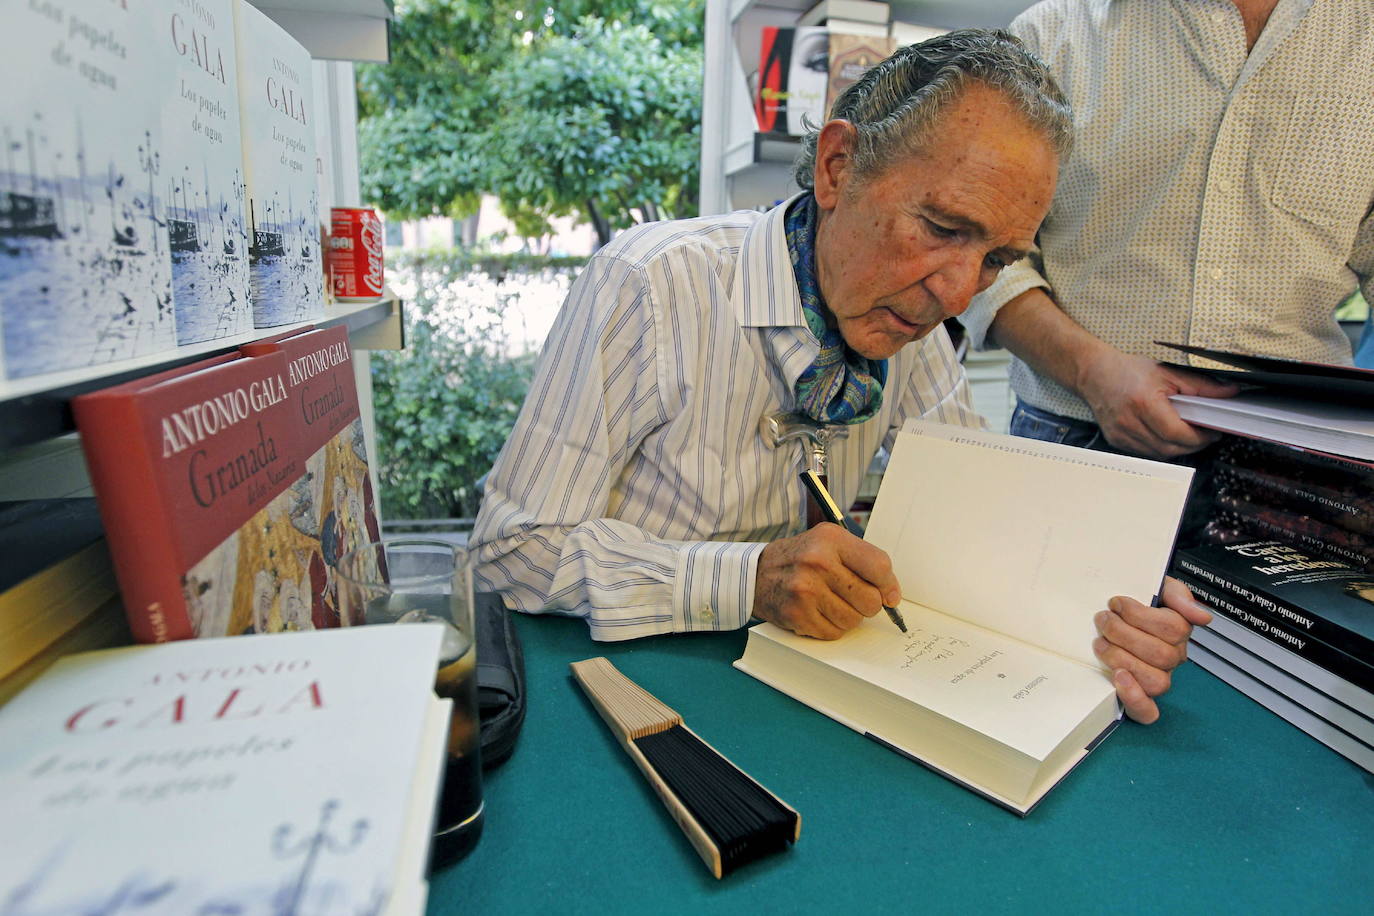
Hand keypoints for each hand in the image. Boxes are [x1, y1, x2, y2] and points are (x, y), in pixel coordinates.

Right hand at [753, 523, 900, 638]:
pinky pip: (834, 632)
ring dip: (848, 616)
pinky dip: (830, 627)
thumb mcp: (829, 542)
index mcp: (831, 540)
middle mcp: (817, 562)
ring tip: (830, 602)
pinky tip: (817, 612)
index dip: (889, 586)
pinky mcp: (797, 614)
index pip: (879, 566)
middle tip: (852, 597)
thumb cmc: (800, 558)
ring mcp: (806, 590)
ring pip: (854, 620)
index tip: (889, 595)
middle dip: (867, 604)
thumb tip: (892, 595)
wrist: (756, 574)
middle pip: (870, 600)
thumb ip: (863, 561)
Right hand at [1078, 350, 1239, 457]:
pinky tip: (1165, 435)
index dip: (1199, 437)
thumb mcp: (1168, 372)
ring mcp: (1120, 434)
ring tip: (1186, 434)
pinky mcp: (1115, 440)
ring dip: (1177, 448)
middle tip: (1204, 434)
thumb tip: (1230, 393)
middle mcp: (1129, 421)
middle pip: (1169, 448)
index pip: (1177, 433)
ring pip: (1159, 454)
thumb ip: (1201, 386)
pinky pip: (1146, 452)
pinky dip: (1160, 447)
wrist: (1094, 374)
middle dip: (1192, 445)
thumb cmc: (1128, 371)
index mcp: (1144, 403)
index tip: (1211, 432)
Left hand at [1093, 576, 1212, 723]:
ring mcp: (1157, 679)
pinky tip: (1118, 678)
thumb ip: (1179, 596)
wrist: (1112, 614)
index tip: (1116, 603)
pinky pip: (1147, 711)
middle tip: (1103, 619)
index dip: (1140, 615)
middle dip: (1124, 633)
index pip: (1173, 629)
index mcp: (1178, 633)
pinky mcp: (1140, 698)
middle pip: (1161, 654)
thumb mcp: (1158, 588)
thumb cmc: (1135, 602)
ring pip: (1155, 681)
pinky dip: (1134, 698)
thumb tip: (1202, 617)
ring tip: (1100, 643)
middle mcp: (1172, 659)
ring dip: (1123, 659)